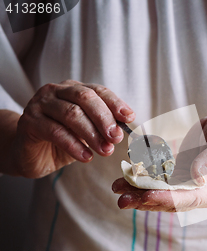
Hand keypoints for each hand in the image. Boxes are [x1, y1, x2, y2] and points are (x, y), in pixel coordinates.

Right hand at [11, 80, 134, 177]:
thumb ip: (103, 128)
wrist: (31, 154)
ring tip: (106, 150)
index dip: (115, 103)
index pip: (98, 91)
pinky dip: (75, 146)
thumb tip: (125, 131)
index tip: (129, 118)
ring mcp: (40, 104)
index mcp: (73, 90)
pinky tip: (86, 157)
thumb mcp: (88, 132)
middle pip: (85, 98)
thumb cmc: (63, 140)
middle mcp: (56, 92)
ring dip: (92, 134)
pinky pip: (56, 132)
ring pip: (71, 114)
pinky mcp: (30, 122)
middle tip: (117, 137)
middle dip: (104, 118)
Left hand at [112, 107, 206, 211]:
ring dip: (139, 192)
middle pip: (173, 201)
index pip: (191, 199)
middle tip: (122, 199)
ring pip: (163, 193)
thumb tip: (197, 178)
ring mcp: (191, 185)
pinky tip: (125, 175)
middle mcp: (204, 191)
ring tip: (117, 188)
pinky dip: (143, 179)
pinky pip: (160, 181)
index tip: (146, 195)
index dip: (168, 199)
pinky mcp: (181, 176)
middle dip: (146, 200)